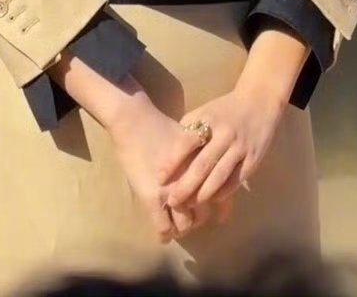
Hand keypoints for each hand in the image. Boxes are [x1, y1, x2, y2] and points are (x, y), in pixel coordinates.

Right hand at [106, 92, 214, 242]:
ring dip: (181, 228)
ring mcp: (171, 192)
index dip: (222, 209)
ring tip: (177, 226)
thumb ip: (204, 159)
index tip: (220, 217)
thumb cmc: (162, 127)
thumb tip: (218, 173)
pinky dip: (164, 234)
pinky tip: (164, 234)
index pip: (220, 197)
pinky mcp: (151, 197)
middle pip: (202, 213)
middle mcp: (191, 182)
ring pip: (184, 225)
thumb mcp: (191, 141)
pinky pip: (162, 227)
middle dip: (198, 219)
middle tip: (193, 218)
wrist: (135, 121)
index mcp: (203, 168)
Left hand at [161, 85, 285, 210]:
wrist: (260, 100)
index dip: (172, 162)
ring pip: (219, 176)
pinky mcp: (253, 159)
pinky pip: (236, 180)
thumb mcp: (206, 111)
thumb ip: (190, 130)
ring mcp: (240, 148)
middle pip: (202, 165)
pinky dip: (223, 192)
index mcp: (208, 119)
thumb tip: (170, 155)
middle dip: (185, 186)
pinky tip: (212, 200)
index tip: (160, 178)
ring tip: (189, 205)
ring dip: (203, 194)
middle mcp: (224, 134)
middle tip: (172, 201)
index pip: (186, 143)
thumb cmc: (226, 108)